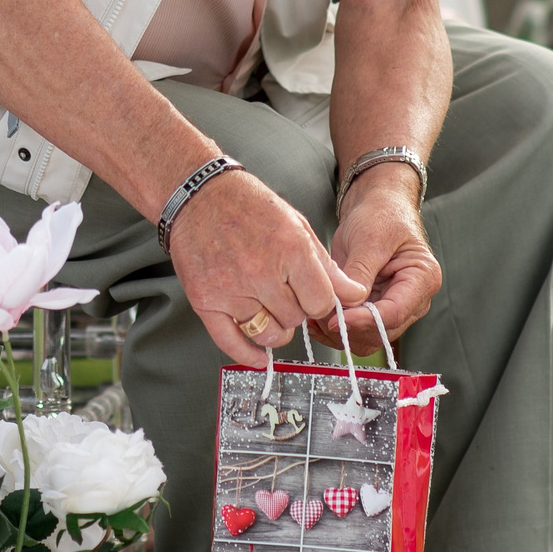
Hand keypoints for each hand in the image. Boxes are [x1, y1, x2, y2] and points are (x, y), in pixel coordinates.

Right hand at [167, 169, 372, 367]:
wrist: (198, 195)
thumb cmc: (249, 206)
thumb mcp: (297, 226)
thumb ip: (326, 266)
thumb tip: (353, 295)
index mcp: (290, 249)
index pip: (322, 303)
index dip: (321, 303)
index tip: (312, 296)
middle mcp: (260, 272)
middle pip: (296, 319)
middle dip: (296, 310)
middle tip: (283, 292)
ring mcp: (231, 289)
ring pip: (269, 334)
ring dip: (275, 329)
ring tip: (269, 309)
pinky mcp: (205, 301)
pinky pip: (231, 342)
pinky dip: (248, 354)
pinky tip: (258, 356)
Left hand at [325, 174, 442, 353]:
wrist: (375, 208)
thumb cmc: (381, 215)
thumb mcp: (370, 238)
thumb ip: (361, 272)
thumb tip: (348, 305)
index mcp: (422, 279)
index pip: (394, 312)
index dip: (364, 320)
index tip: (336, 319)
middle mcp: (413, 299)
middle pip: (382, 331)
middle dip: (349, 327)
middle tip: (318, 314)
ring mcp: (393, 306)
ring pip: (368, 337)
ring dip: (341, 332)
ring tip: (314, 317)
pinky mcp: (373, 308)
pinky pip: (356, 330)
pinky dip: (336, 329)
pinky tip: (316, 319)